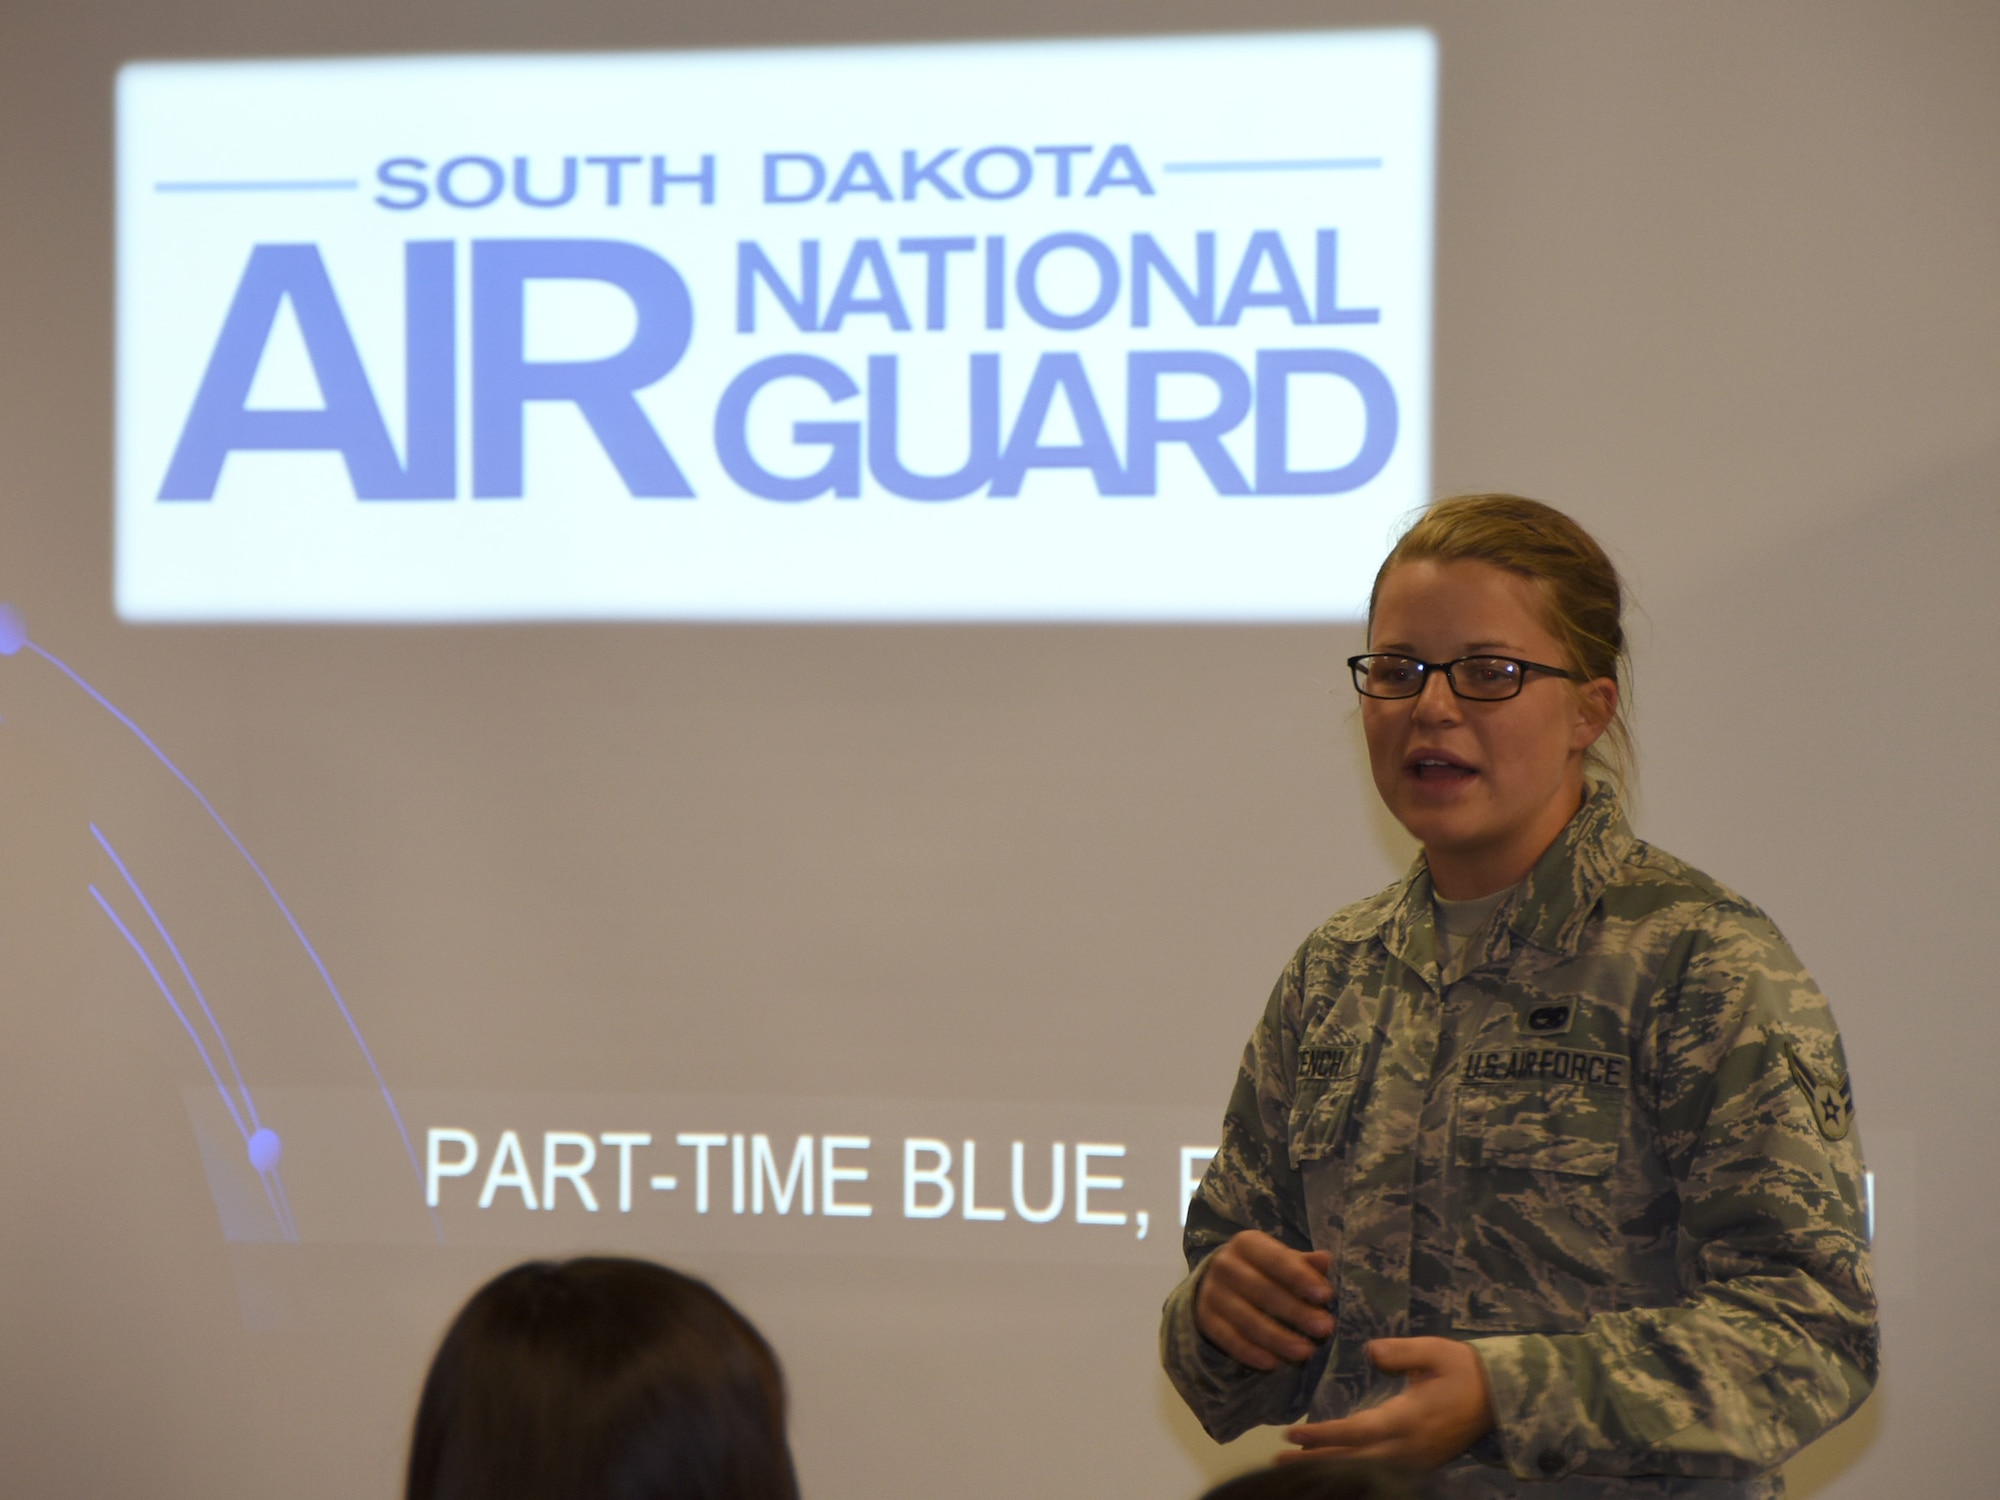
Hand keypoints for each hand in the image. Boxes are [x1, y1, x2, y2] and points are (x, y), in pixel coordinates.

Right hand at [1194, 1230, 1334, 1369]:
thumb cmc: (1262, 1270)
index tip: (1325, 1295)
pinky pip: (1227, 1339)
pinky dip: (1249, 1353)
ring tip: (1306, 1352)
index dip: (1300, 1277)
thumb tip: (1325, 1260)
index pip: (1276, 1260)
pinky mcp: (1204, 1318)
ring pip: (1246, 1319)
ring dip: (1277, 1338)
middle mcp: (1225, 1265)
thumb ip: (1303, 1264)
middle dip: (1296, 1311)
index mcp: (1247, 1244)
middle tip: (1325, 1328)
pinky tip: (1272, 1364)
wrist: (1218, 1282)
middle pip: (1262, 1291)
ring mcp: (1212, 1292)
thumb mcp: (1281, 1260)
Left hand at [1279, 1337, 1494, 1470]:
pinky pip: (1378, 1473)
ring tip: (1294, 1464)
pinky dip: (1352, 1471)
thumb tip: (1369, 1352)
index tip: (1293, 1432)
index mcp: (1409, 1420)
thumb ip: (1400, 1352)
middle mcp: (1408, 1448)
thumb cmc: (1465, 1370)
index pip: (1357, 1432)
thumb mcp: (1434, 1351)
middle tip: (1278, 1460)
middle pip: (1354, 1461)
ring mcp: (1414, 1461)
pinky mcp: (1419, 1464)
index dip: (1324, 1435)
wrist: (1501, 1398)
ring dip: (1330, 1468)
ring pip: (1364, 1471)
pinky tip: (1332, 1465)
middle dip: (1316, 1460)